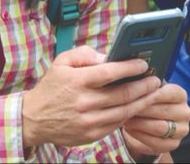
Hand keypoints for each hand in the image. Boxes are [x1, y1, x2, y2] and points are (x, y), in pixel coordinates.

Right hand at [22, 45, 161, 147]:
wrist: (34, 118)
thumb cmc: (52, 87)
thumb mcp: (61, 62)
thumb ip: (84, 54)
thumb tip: (108, 57)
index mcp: (77, 80)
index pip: (110, 72)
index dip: (130, 68)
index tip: (143, 64)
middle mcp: (84, 102)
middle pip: (123, 94)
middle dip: (143, 86)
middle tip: (155, 80)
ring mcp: (88, 120)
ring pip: (124, 111)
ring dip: (142, 102)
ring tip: (152, 94)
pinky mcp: (91, 135)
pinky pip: (116, 124)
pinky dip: (129, 115)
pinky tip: (135, 106)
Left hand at [121, 82, 189, 158]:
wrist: (147, 121)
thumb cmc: (146, 100)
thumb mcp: (147, 90)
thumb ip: (143, 86)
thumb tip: (132, 82)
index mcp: (180, 95)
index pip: (168, 93)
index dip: (149, 94)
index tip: (133, 93)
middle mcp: (185, 112)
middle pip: (163, 111)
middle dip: (141, 109)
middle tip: (123, 107)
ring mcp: (182, 130)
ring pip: (159, 127)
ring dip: (139, 123)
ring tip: (124, 117)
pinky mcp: (174, 144)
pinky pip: (156, 142)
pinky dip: (140, 135)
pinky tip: (129, 129)